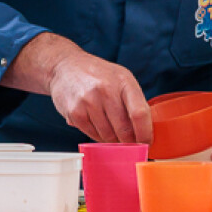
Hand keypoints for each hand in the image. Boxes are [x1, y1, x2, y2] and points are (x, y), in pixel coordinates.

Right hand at [8, 35, 149, 142]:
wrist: (65, 66)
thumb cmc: (97, 74)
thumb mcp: (121, 78)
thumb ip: (133, 101)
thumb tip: (143, 131)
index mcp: (123, 81)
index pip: (139, 113)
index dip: (145, 133)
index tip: (146, 142)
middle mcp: (106, 90)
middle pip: (124, 129)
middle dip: (129, 142)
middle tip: (130, 144)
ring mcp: (88, 101)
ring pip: (108, 135)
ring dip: (113, 141)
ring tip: (113, 135)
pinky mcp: (74, 113)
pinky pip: (92, 135)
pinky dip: (98, 137)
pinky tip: (98, 129)